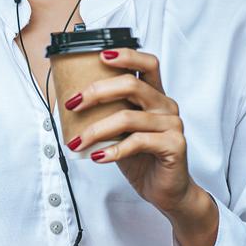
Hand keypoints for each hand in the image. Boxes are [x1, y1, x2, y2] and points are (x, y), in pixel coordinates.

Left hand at [64, 49, 208, 219]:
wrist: (166, 190)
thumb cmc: (142, 158)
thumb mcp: (121, 131)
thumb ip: (108, 114)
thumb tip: (70, 103)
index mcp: (154, 96)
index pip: (147, 64)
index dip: (126, 55)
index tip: (100, 55)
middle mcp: (166, 105)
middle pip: (131, 85)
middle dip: (96, 92)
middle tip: (72, 104)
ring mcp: (172, 124)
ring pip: (128, 117)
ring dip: (96, 130)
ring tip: (77, 142)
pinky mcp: (174, 145)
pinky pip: (138, 142)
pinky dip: (113, 150)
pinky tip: (98, 157)